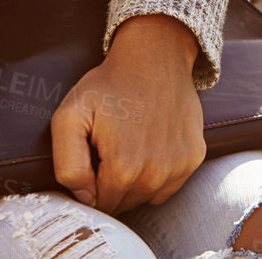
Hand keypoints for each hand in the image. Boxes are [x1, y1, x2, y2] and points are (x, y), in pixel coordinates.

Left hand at [51, 14, 203, 213]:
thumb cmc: (110, 85)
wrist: (155, 56)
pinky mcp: (194, 157)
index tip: (92, 158)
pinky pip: (168, 186)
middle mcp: (156, 173)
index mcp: (124, 168)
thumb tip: (84, 198)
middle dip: (111, 183)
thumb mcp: (70, 116)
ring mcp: (179, 166)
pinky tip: (150, 144)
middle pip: (123, 203)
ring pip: (146, 196)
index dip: (90, 184)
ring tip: (130, 143)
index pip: (99, 204)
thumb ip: (67, 165)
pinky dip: (157, 173)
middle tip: (109, 147)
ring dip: (134, 180)